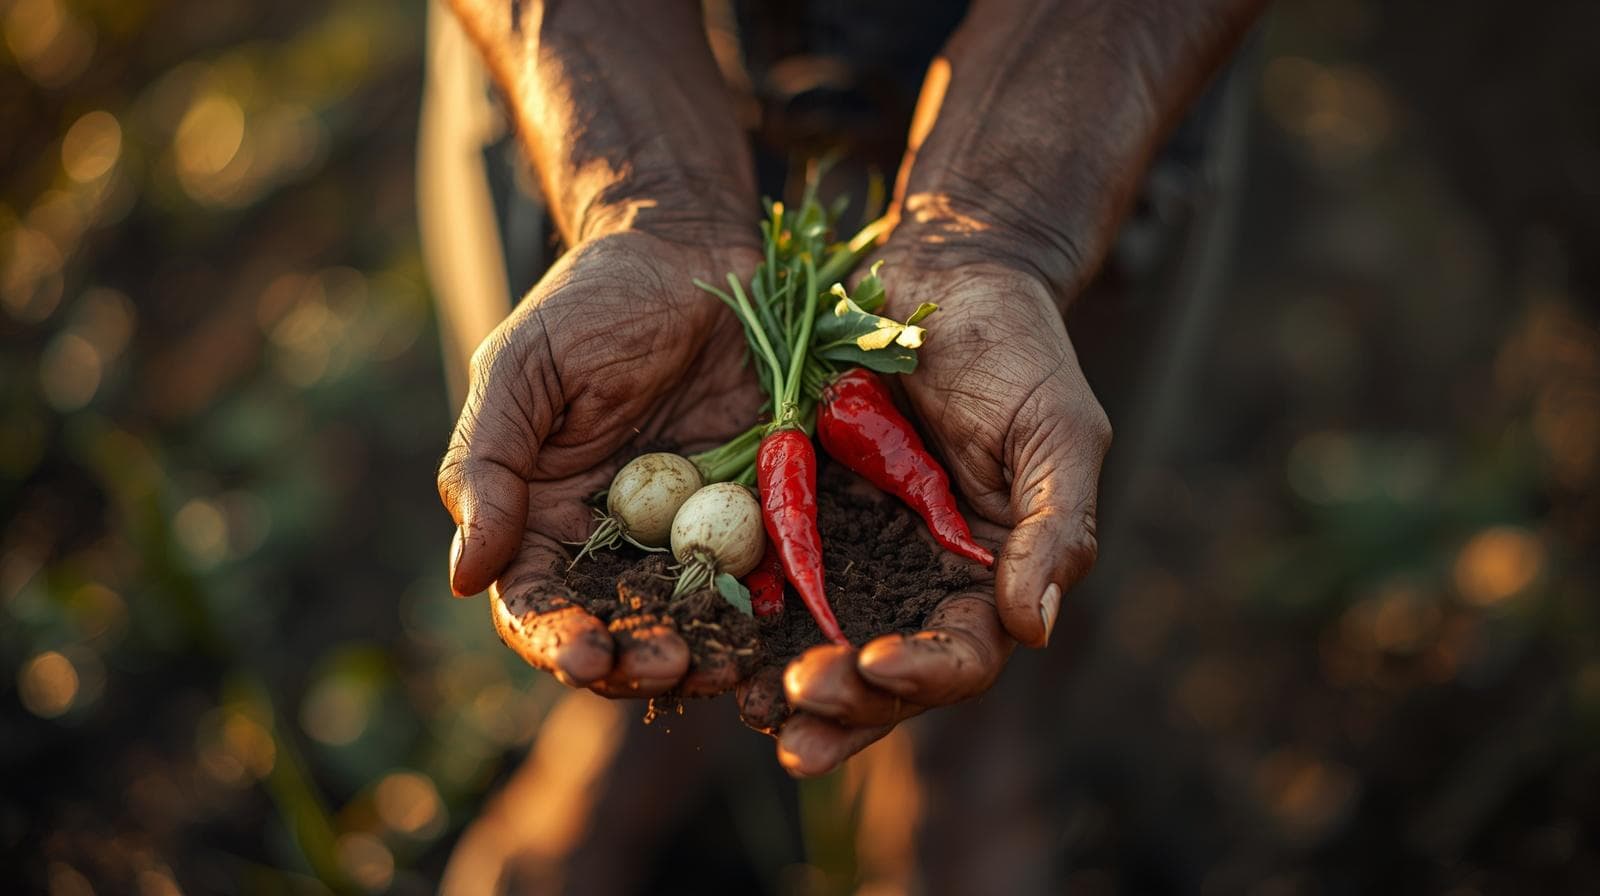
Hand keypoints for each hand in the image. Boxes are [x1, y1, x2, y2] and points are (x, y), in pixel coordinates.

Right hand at [438, 231, 763, 697]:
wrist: (694, 252)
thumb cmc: (591, 303)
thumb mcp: (522, 370)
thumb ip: (487, 468)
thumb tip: (465, 578)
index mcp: (542, 517)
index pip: (537, 604)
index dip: (557, 640)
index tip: (587, 657)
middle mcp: (613, 541)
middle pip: (619, 629)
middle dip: (640, 662)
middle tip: (673, 666)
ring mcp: (690, 533)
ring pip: (693, 619)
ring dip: (707, 653)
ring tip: (729, 667)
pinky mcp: (758, 512)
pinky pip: (763, 574)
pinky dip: (769, 609)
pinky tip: (780, 626)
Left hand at [738, 257, 1111, 774]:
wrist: (945, 271)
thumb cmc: (1018, 347)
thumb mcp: (1056, 430)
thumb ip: (1056, 527)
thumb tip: (1034, 629)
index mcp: (990, 577)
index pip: (965, 654)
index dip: (927, 672)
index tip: (879, 663)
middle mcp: (921, 582)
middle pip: (888, 675)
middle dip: (847, 701)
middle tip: (796, 707)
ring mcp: (858, 555)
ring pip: (825, 646)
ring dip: (793, 689)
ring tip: (748, 709)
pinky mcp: (799, 520)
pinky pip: (771, 582)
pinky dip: (746, 622)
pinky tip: (714, 646)